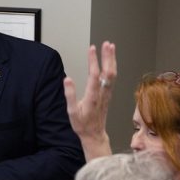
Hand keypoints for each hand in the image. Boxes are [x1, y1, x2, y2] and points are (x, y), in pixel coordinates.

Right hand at [63, 41, 115, 159]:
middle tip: (106, 44)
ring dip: (112, 59)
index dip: (93, 61)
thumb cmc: (82, 125)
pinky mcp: (108, 94)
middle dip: (107, 57)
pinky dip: (113, 66)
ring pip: (113, 74)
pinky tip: (111, 60)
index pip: (94, 75)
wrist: (94, 134)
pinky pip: (113, 78)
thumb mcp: (71, 112)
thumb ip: (69, 95)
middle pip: (108, 72)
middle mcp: (102, 94)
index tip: (92, 49)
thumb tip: (67, 80)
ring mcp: (107, 94)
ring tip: (110, 47)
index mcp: (92, 97)